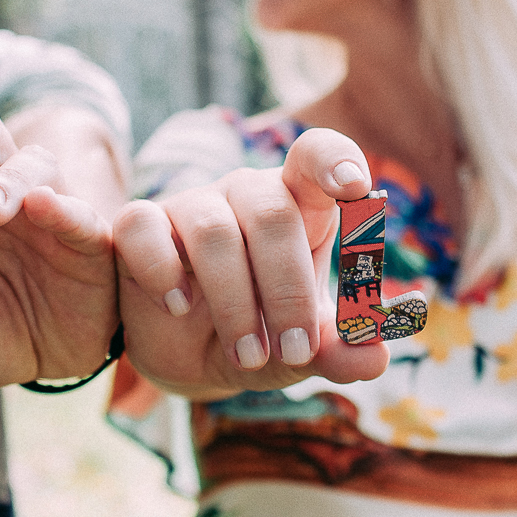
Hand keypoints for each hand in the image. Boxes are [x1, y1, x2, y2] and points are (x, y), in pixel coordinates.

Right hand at [113, 127, 390, 398]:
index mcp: (298, 206)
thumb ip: (339, 350)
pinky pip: (143, 228)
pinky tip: (178, 308)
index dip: (335, 161)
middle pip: (272, 213)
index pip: (315, 158)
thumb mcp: (302, 352)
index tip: (356, 187)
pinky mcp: (139, 226)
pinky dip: (162, 272)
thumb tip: (377, 355)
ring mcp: (190, 206)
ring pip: (214, 232)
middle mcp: (245, 195)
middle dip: (288, 289)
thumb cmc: (259, 336)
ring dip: (235, 302)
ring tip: (247, 356)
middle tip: (296, 350)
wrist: (187, 359)